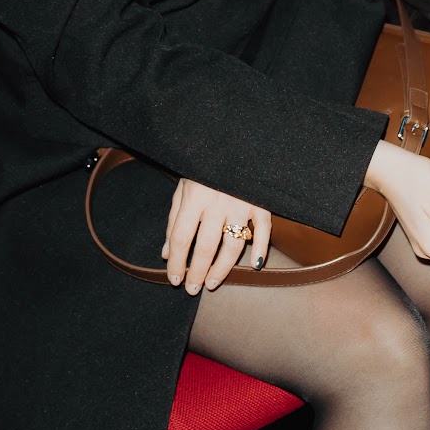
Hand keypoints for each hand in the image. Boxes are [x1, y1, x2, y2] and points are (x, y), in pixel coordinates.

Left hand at [162, 178, 271, 293]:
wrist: (232, 140)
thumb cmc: (202, 167)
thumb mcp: (182, 188)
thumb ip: (173, 221)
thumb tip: (166, 253)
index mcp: (194, 197)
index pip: (181, 238)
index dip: (177, 262)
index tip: (174, 279)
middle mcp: (217, 202)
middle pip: (206, 246)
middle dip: (198, 272)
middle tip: (193, 288)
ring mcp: (241, 202)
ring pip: (233, 245)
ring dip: (223, 268)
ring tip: (213, 283)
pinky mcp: (260, 202)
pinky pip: (263, 230)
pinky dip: (261, 248)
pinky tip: (254, 265)